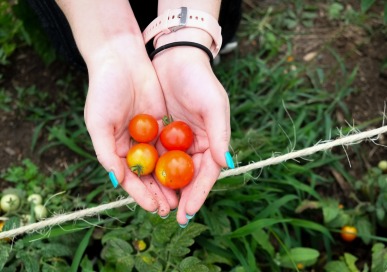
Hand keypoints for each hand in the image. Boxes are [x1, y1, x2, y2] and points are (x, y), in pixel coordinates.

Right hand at [84, 37, 177, 216]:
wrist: (121, 61)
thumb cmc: (104, 92)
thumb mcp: (99, 124)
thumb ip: (106, 154)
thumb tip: (117, 181)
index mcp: (116, 149)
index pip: (130, 179)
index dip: (141, 194)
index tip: (154, 207)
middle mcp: (133, 146)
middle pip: (148, 175)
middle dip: (159, 192)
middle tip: (172, 209)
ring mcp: (149, 136)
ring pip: (162, 163)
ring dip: (170, 180)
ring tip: (182, 197)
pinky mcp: (162, 124)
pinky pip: (172, 145)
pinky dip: (178, 159)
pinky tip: (188, 171)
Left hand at [152, 47, 231, 224]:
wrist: (175, 58)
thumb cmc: (199, 80)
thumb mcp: (213, 105)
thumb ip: (220, 134)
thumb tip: (226, 164)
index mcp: (211, 141)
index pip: (207, 173)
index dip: (199, 193)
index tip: (188, 211)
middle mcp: (194, 144)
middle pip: (188, 177)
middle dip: (181, 197)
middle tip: (172, 216)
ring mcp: (176, 141)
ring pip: (171, 170)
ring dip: (165, 189)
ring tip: (158, 206)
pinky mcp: (159, 133)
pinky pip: (155, 156)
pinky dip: (151, 170)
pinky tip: (144, 183)